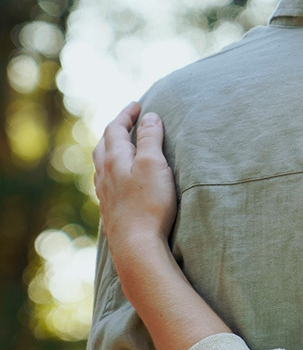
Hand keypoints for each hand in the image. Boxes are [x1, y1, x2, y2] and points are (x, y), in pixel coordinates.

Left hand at [93, 102, 177, 258]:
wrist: (136, 245)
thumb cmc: (149, 203)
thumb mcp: (154, 164)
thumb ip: (151, 139)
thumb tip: (149, 116)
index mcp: (114, 159)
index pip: (115, 129)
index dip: (126, 115)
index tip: (137, 105)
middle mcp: (104, 174)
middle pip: (104, 145)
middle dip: (115, 129)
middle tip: (128, 121)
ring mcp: (105, 193)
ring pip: (101, 164)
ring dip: (110, 149)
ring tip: (120, 146)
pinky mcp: (110, 209)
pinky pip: (105, 181)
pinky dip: (111, 169)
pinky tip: (116, 178)